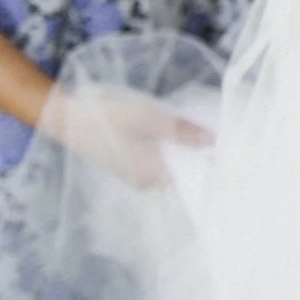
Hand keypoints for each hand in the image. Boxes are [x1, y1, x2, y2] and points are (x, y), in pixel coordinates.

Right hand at [39, 86, 212, 188]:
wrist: (65, 116)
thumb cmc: (107, 116)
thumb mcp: (150, 118)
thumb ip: (183, 132)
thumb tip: (214, 142)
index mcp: (154, 176)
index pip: (192, 183)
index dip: (212, 171)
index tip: (233, 161)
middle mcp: (146, 182)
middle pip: (182, 176)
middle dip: (201, 162)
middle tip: (226, 145)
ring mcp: (134, 175)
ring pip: (170, 168)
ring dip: (185, 156)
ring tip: (208, 139)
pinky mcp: (127, 164)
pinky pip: (158, 162)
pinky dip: (170, 152)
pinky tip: (180, 138)